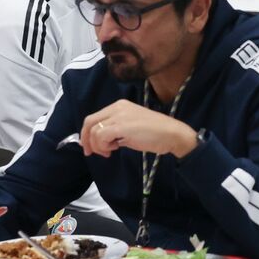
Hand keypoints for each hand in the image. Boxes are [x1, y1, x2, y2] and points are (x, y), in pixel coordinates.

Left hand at [80, 99, 197, 158]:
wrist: (172, 134)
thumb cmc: (155, 133)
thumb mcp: (131, 127)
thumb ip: (116, 130)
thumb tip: (102, 140)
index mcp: (120, 106)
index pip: (94, 117)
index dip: (87, 133)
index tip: (90, 146)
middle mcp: (117, 107)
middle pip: (90, 122)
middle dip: (86, 140)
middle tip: (90, 153)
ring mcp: (119, 116)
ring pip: (94, 131)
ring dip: (98, 145)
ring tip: (110, 151)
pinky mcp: (121, 126)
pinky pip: (101, 136)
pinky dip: (103, 146)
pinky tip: (114, 149)